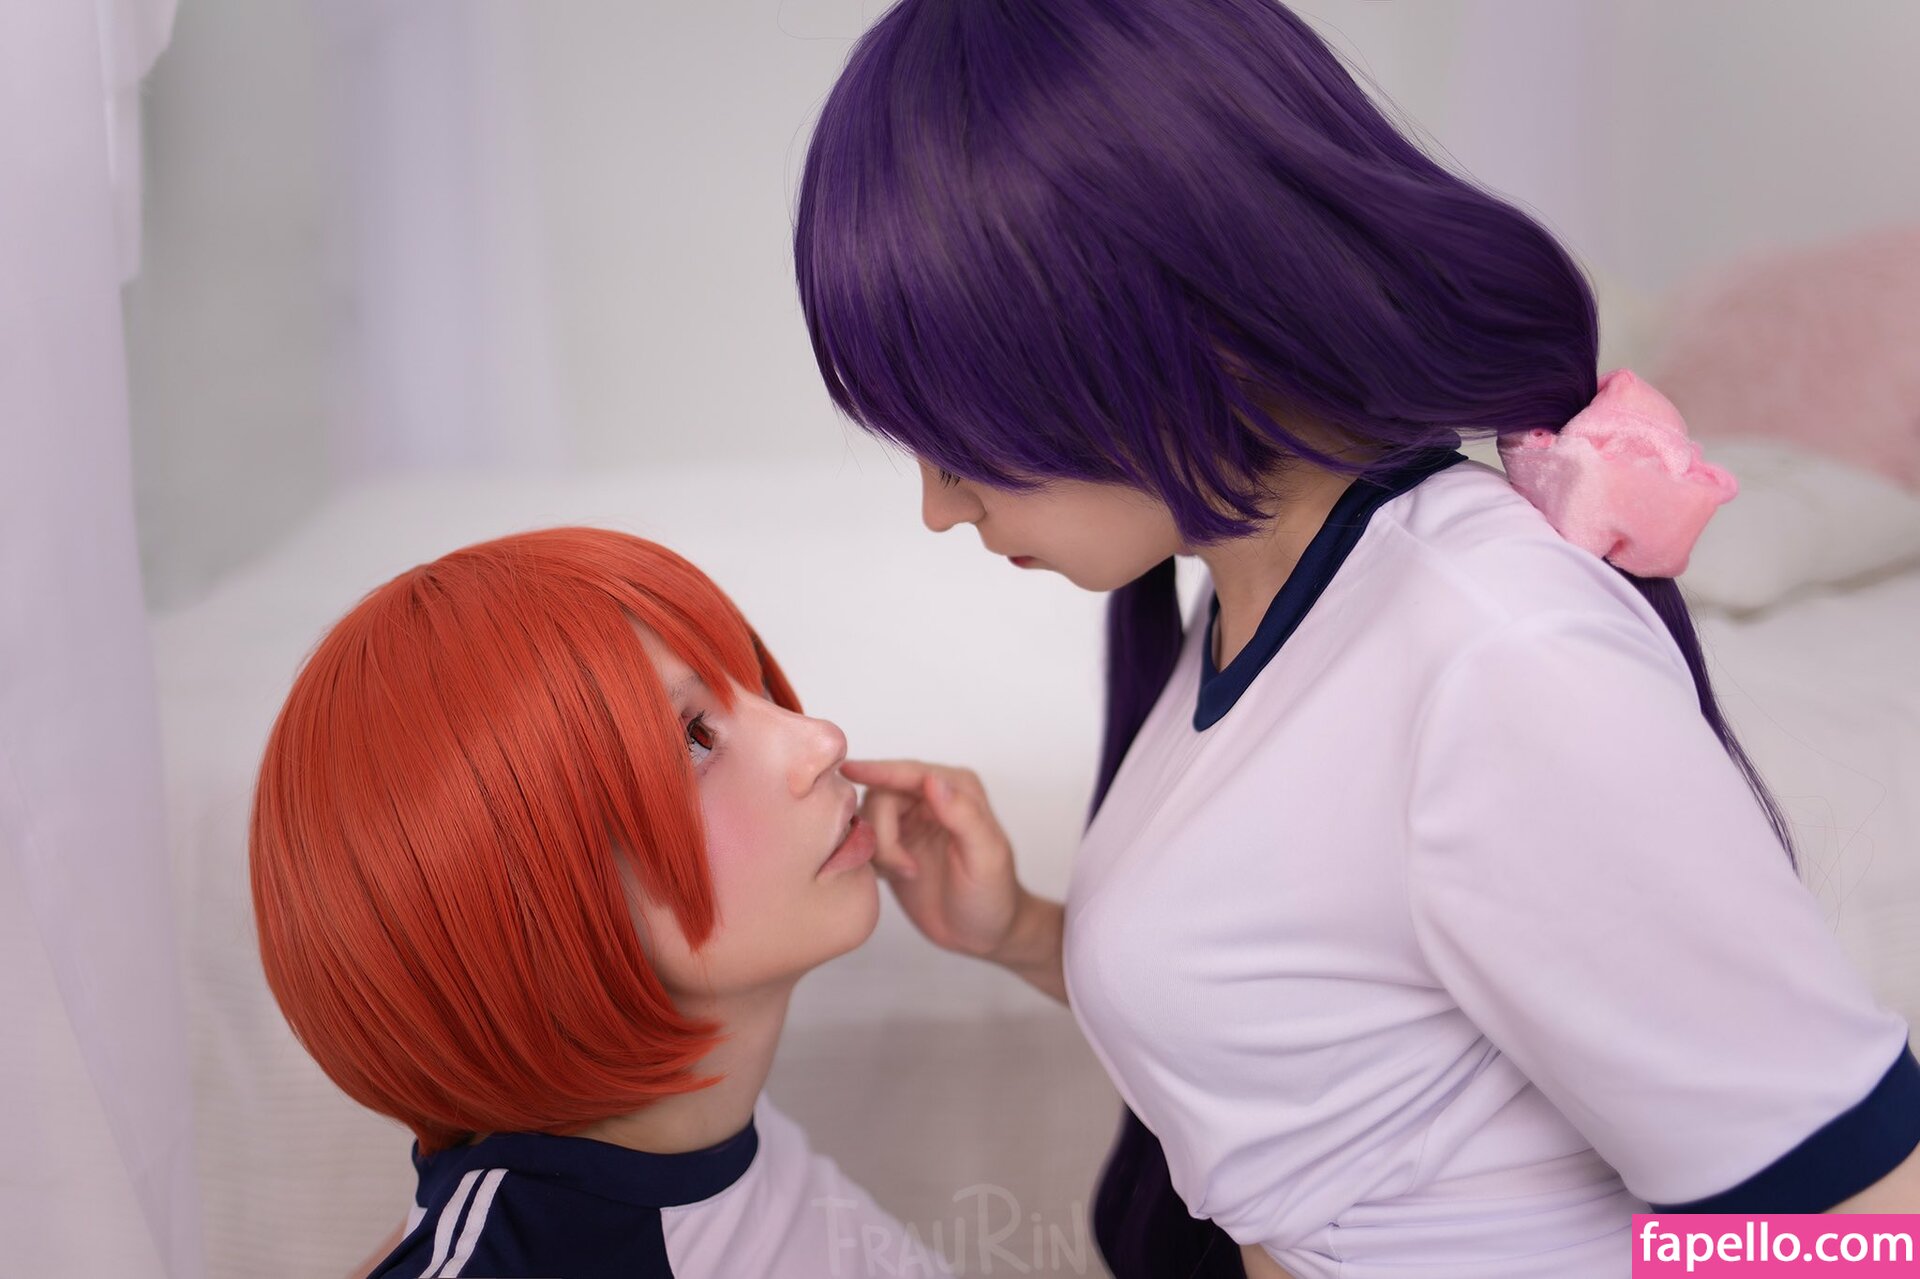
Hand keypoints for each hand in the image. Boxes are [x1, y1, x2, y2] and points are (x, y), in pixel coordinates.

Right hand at [840, 759, 1023, 961]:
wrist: (982, 934)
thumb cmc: (992, 896)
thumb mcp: (985, 857)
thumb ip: (963, 815)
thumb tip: (932, 780)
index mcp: (958, 788)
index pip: (909, 773)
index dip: (877, 771)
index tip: (849, 770)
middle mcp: (931, 798)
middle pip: (882, 795)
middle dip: (884, 834)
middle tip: (905, 869)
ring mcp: (910, 821)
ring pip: (869, 817)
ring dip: (880, 849)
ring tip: (907, 873)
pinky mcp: (894, 845)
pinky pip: (865, 839)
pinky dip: (872, 858)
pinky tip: (896, 876)